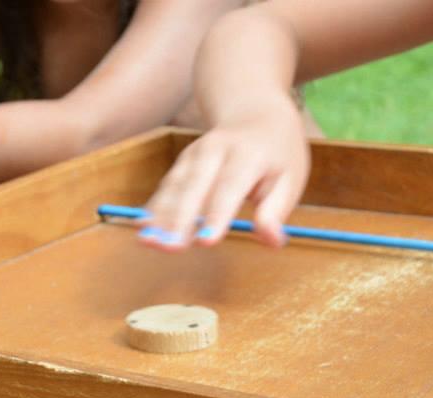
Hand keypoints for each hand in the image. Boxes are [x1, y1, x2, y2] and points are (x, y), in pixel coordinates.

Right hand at [140, 96, 309, 249]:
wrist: (256, 113)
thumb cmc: (277, 155)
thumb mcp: (290, 179)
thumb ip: (277, 211)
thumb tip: (272, 242)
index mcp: (248, 154)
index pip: (230, 187)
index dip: (217, 216)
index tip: (206, 241)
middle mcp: (215, 150)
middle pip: (194, 187)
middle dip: (179, 220)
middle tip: (170, 248)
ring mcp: (193, 155)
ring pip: (174, 187)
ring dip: (160, 217)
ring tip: (148, 242)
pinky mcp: (181, 165)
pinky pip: (165, 188)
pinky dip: (154, 209)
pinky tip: (142, 229)